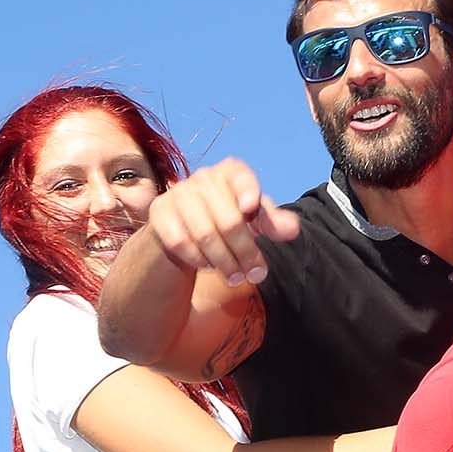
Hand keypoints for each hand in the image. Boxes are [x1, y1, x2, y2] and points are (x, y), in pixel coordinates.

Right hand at [146, 158, 300, 284]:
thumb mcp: (256, 218)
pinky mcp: (160, 212)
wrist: (185, 224)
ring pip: (205, 235)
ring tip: (236, 278)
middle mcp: (203, 178)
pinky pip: (181, 242)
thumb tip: (292, 229)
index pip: (240, 175)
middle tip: (256, 274)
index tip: (251, 207)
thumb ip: (274, 222)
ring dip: (225, 262)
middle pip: (229, 219)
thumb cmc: (231, 216)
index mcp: (231, 172)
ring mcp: (179, 194)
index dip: (247, 190)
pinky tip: (209, 266)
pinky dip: (198, 259)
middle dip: (246, 252)